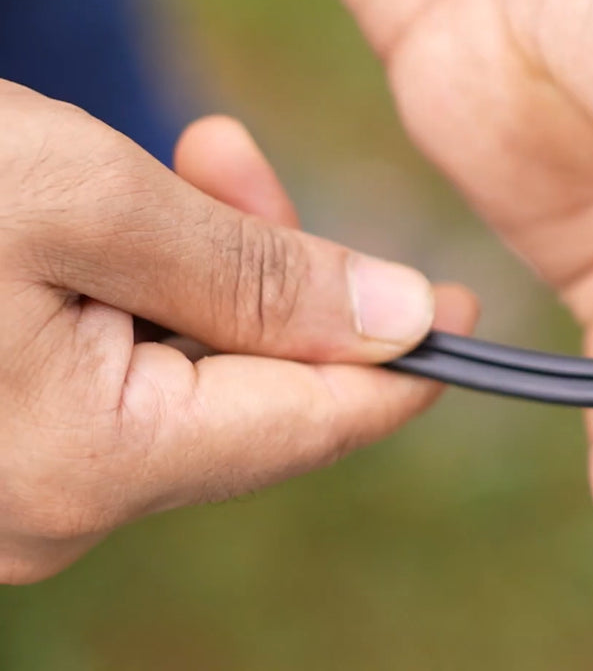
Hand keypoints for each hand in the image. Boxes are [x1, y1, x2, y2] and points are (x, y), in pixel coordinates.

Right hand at [0, 83, 474, 583]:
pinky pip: (105, 389)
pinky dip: (132, 307)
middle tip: (233, 158)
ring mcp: (6, 495)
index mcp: (89, 465)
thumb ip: (254, 274)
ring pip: (176, 389)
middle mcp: (48, 513)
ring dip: (200, 280)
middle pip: (244, 403)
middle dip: (275, 283)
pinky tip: (101, 230)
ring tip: (167, 166)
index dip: (405, 364)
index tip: (467, 310)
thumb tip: (405, 323)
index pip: (313, 426)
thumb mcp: (81, 198)